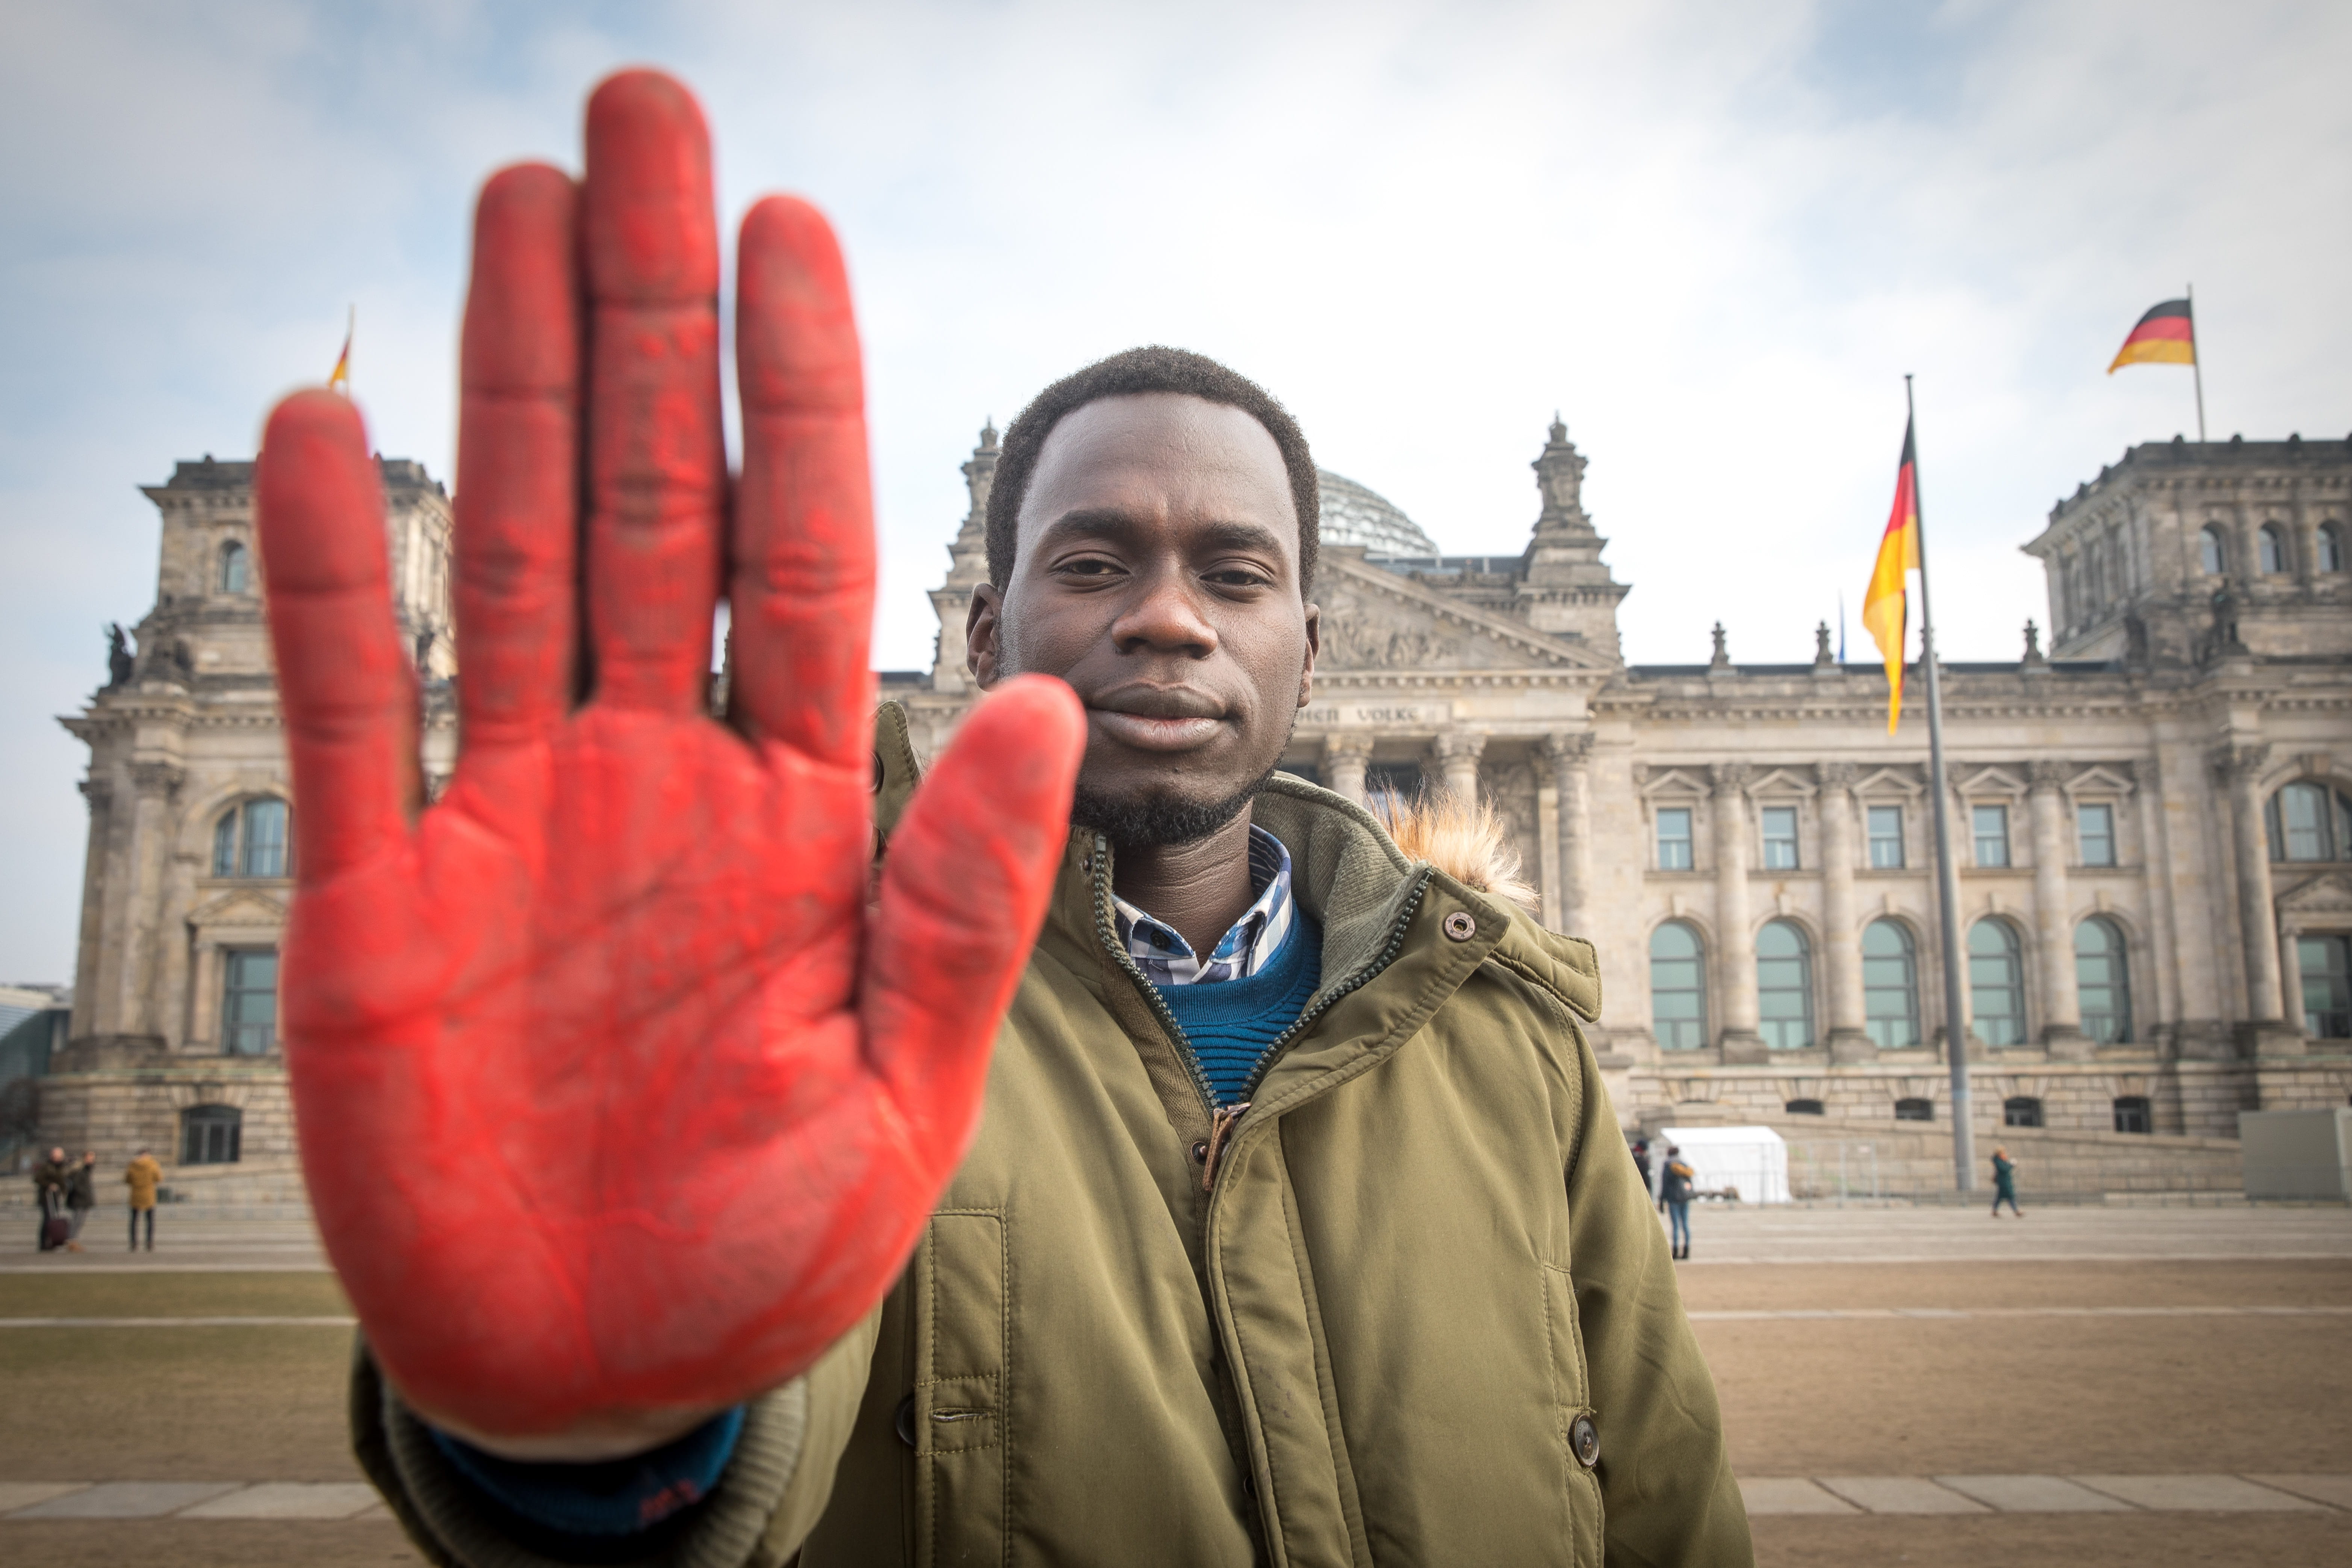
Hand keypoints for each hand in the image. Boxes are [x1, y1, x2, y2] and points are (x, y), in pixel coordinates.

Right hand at [255, 71, 1082, 1445]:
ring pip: (514, 547)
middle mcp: (652, 771)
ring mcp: (510, 814)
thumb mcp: (901, 1085)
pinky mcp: (376, 887)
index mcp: (790, 809)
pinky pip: (349, 693)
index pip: (803, 549)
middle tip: (648, 119)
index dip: (798, 392)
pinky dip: (332, 569)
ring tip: (521, 203)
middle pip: (655, 495)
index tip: (793, 231)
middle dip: (651, 315)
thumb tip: (1038, 695)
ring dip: (513, 382)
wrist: (613, 1358)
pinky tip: (331, 424)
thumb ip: (961, 897)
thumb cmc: (772, 1240)